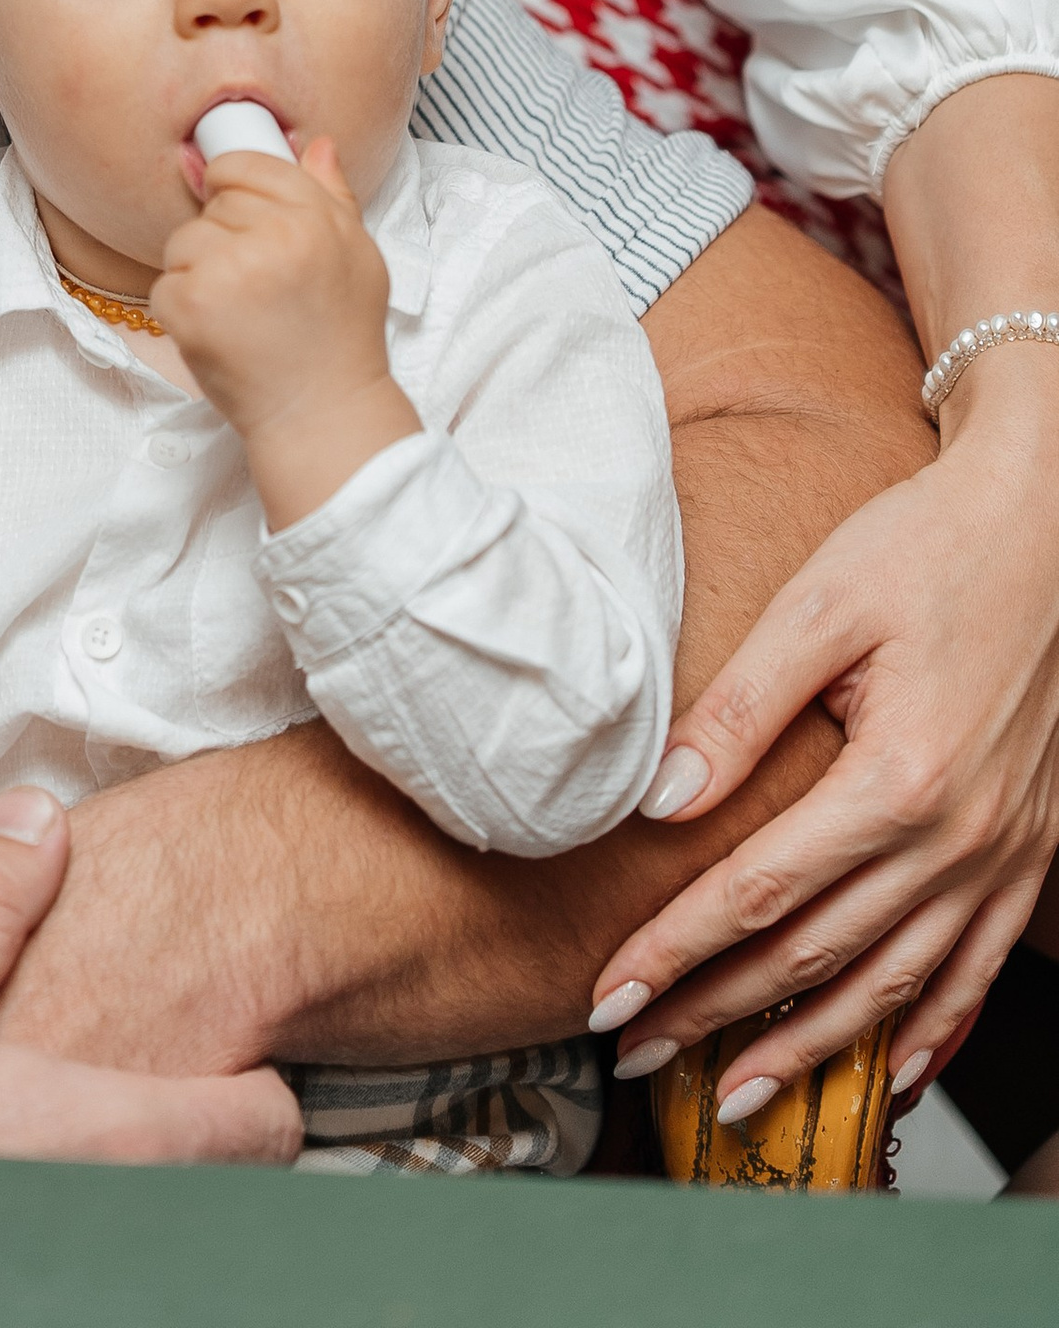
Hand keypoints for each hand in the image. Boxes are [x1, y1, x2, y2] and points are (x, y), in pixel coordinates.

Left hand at [151, 141, 414, 528]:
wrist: (321, 415)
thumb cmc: (341, 337)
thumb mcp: (358, 255)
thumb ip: (332, 193)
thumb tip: (313, 143)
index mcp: (314, 218)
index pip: (247, 165)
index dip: (238, 186)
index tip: (243, 215)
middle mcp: (271, 238)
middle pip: (213, 203)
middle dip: (225, 237)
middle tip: (258, 284)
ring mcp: (226, 272)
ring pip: (184, 241)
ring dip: (200, 271)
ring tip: (239, 309)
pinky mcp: (189, 307)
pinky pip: (163, 283)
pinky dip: (181, 308)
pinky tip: (218, 330)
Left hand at [588, 364, 1058, 1117]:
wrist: (1045, 527)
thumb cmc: (926, 548)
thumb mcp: (819, 608)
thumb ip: (738, 710)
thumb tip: (663, 799)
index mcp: (897, 781)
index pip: (757, 894)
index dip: (675, 953)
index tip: (607, 996)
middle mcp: (956, 839)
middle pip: (814, 957)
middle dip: (715, 1016)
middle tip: (635, 1053)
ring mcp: (1000, 858)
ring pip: (892, 988)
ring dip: (809, 1050)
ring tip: (734, 1095)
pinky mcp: (1026, 855)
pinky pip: (977, 974)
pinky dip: (929, 1034)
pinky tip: (885, 1071)